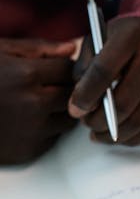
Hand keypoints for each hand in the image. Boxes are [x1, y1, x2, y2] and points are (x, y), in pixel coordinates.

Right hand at [0, 37, 76, 163]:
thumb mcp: (0, 52)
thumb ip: (38, 49)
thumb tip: (72, 48)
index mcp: (27, 75)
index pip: (70, 69)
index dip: (65, 67)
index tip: (56, 67)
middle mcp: (34, 105)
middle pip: (73, 95)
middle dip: (65, 87)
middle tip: (46, 84)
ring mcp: (33, 131)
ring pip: (68, 118)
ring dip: (59, 109)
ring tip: (34, 101)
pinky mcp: (30, 151)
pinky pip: (54, 137)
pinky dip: (46, 128)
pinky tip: (26, 119)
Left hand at [69, 16, 139, 145]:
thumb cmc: (130, 42)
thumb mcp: (104, 38)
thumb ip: (86, 65)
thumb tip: (80, 103)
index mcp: (133, 36)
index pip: (103, 71)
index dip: (85, 95)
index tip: (75, 110)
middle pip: (122, 103)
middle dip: (98, 120)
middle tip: (86, 124)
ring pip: (137, 122)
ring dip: (112, 134)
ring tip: (98, 133)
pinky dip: (133, 138)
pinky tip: (118, 136)